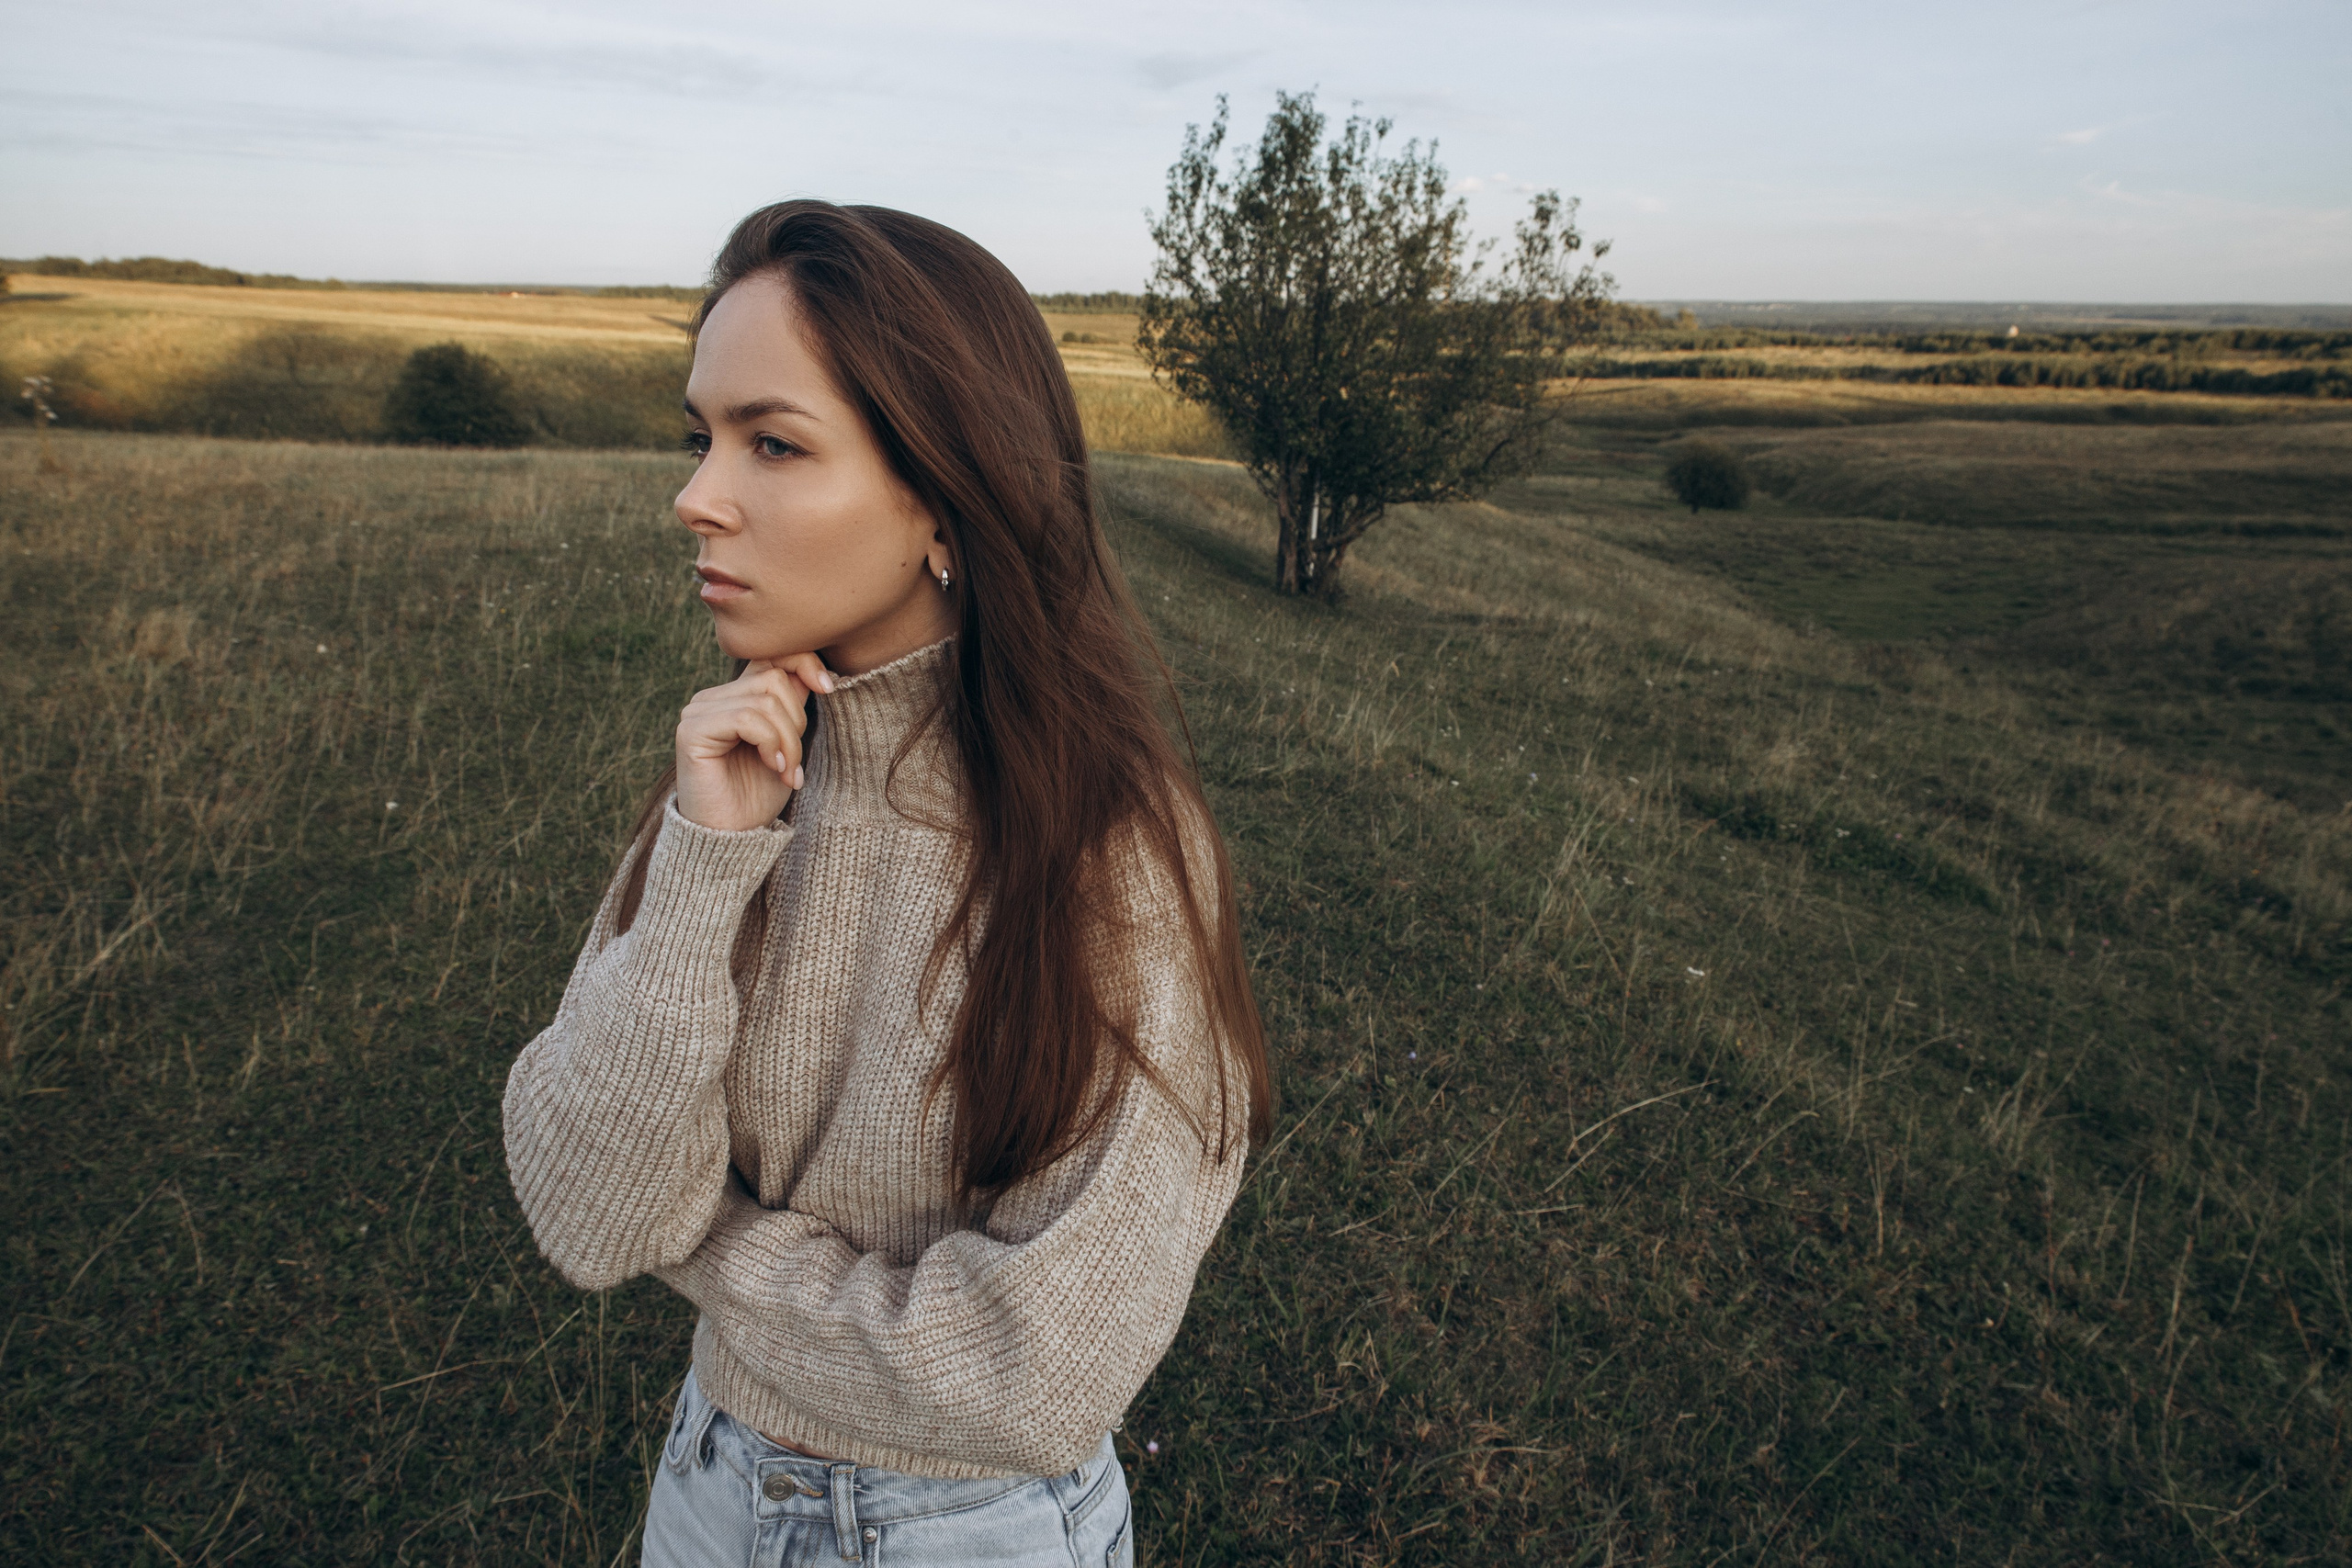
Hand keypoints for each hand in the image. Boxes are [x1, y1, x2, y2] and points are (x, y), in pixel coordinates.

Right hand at [673, 653, 835, 831]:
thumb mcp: (786, 742)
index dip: (802, 662)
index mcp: (734, 695)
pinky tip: (773, 766)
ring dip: (788, 740)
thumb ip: (792, 705)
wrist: (731, 836)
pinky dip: (770, 743)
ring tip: (787, 771)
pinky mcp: (692, 730)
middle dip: (797, 722)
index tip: (828, 687)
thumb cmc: (757, 794)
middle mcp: (713, 697)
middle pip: (774, 679)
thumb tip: (815, 672)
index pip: (770, 657)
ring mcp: (698, 711)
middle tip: (794, 763)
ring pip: (765, 700)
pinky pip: (747, 718)